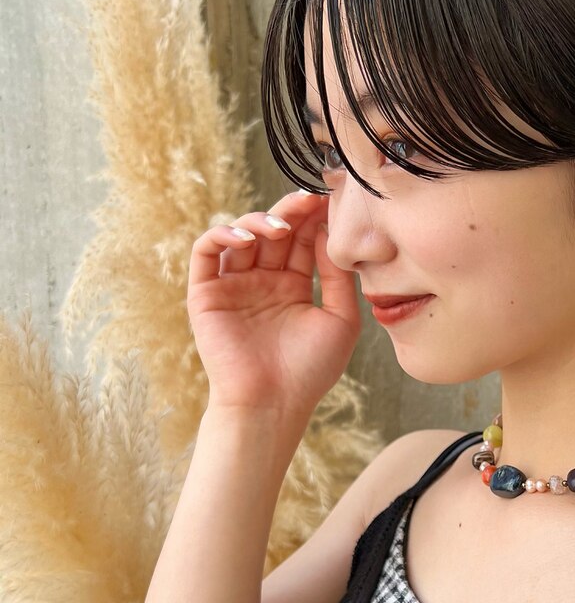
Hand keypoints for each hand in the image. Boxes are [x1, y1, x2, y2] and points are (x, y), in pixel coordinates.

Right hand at [187, 188, 361, 422]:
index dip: (313, 218)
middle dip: (290, 211)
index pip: (301, 240)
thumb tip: (331, 232)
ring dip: (260, 220)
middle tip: (309, 198)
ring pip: (241, 235)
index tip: (331, 200)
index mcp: (293, 287)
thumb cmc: (310, 370)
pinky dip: (222, 234)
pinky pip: (206, 251)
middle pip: (273, 232)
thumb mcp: (341, 319)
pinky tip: (248, 237)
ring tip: (281, 226)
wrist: (273, 404)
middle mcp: (262, 282)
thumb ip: (339, 277)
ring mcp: (233, 286)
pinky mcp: (206, 293)